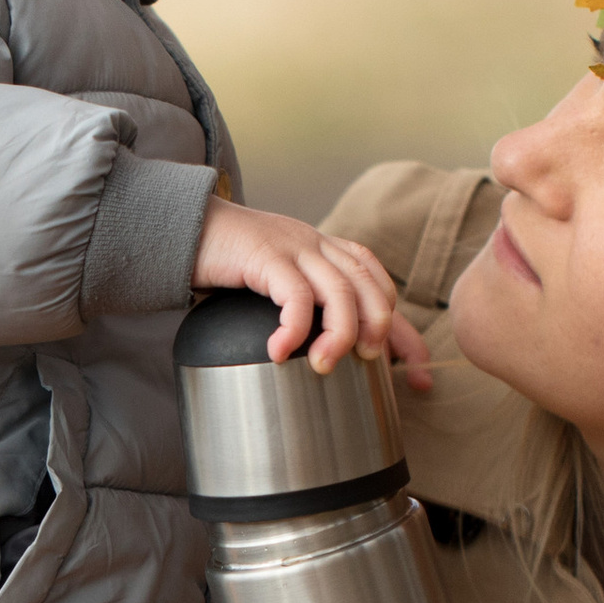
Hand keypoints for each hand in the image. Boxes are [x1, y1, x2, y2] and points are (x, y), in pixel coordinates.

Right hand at [192, 199, 432, 385]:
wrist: (184, 228)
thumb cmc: (228, 264)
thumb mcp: (276, 285)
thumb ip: (303, 306)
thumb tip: (325, 356)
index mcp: (326, 251)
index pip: (380, 286)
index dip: (404, 331)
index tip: (418, 374)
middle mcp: (317, 245)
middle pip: (370, 286)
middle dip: (379, 330)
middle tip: (368, 364)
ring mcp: (294, 248)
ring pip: (340, 292)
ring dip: (339, 335)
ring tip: (322, 365)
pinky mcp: (265, 256)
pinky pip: (295, 296)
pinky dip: (293, 329)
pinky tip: (279, 353)